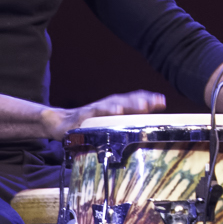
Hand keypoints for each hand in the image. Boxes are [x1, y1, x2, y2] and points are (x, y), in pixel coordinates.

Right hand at [46, 88, 165, 137]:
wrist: (60, 124)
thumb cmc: (90, 125)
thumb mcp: (109, 123)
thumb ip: (127, 121)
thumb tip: (148, 124)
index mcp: (116, 106)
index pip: (135, 99)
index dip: (149, 98)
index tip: (162, 102)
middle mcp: (108, 105)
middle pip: (127, 100)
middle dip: (143, 100)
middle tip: (156, 103)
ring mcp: (96, 109)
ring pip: (115, 104)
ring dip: (129, 104)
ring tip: (142, 105)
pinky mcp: (84, 116)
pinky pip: (96, 112)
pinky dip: (107, 111)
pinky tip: (116, 111)